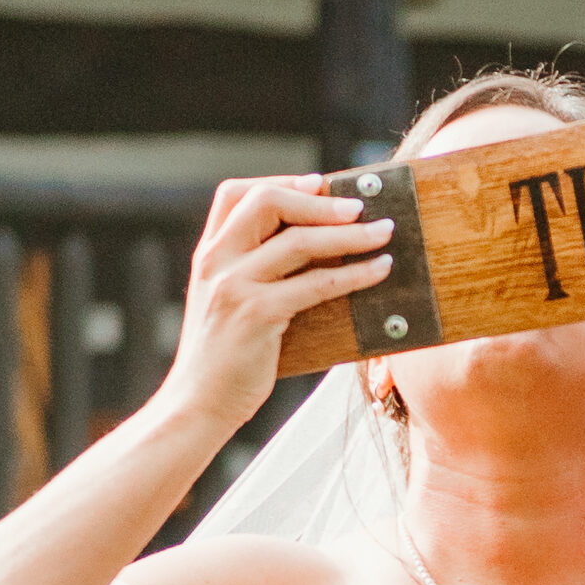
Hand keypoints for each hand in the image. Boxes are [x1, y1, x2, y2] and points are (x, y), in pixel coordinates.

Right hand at [164, 176, 394, 433]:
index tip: (321, 183)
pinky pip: (315, 284)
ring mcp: (234, 286)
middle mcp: (216, 261)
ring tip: (383, 234)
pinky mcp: (257, 314)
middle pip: (267, 202)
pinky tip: (378, 271)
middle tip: (361, 208)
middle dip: (319, 201)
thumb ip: (254, 272)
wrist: (200, 402)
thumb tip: (318, 248)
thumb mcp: (228, 302)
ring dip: (349, 234)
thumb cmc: (226, 356)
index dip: (283, 182)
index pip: (237, 193)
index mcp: (209, 253)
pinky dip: (353, 274)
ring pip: (297, 241)